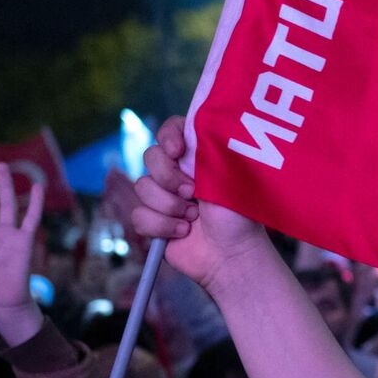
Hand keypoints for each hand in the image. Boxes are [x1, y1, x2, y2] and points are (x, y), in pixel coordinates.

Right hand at [130, 116, 273, 292]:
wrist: (232, 255)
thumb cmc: (239, 216)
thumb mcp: (230, 175)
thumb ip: (211, 146)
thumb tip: (193, 122)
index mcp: (198, 156)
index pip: (172, 129)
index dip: (168, 136)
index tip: (177, 149)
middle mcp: (178, 171)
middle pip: (150, 157)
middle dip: (169, 178)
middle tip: (193, 193)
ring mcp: (163, 196)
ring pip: (142, 187)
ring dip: (170, 206)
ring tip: (194, 218)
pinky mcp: (153, 220)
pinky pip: (139, 215)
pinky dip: (162, 227)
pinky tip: (183, 232)